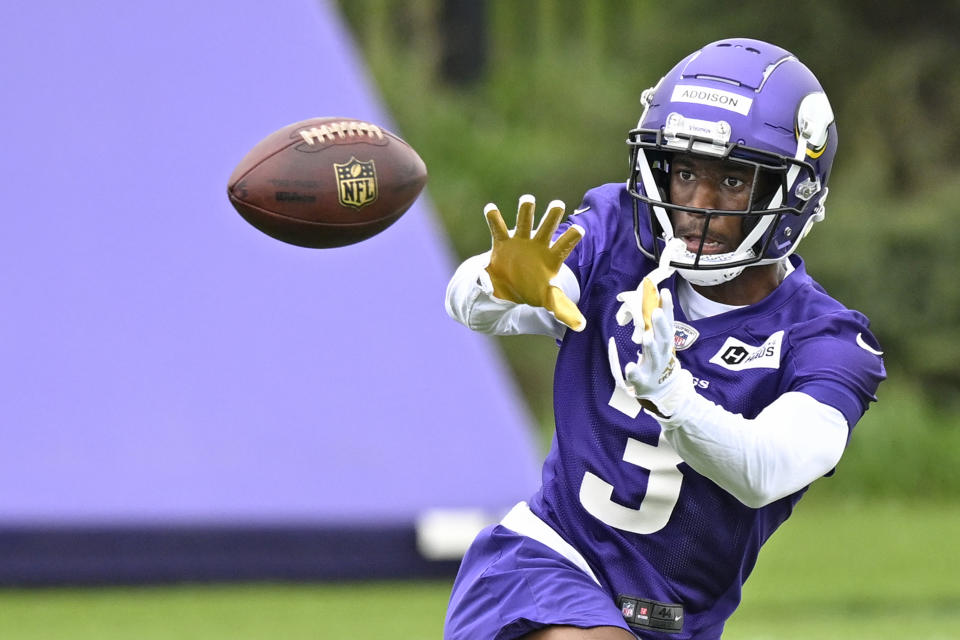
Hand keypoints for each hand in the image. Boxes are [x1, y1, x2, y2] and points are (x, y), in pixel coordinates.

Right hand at [484, 195, 585, 330]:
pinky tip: (490, 208)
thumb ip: (564, 310)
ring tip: (527, 200)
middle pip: (547, 228)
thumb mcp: (549, 300)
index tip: (580, 230)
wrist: (508, 288)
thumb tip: (581, 326)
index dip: (571, 237)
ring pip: (524, 222)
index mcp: (552, 257)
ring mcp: (520, 241)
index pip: (564, 245)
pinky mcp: (502, 242)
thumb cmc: (533, 290)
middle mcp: (538, 245)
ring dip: (526, 211)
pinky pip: (498, 228)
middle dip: (552, 216)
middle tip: (558, 204)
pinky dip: (494, 218)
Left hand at [608, 289, 692, 417]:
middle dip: (660, 325)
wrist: (664, 390)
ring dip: (651, 346)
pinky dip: (634, 372)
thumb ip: (657, 322)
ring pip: (653, 356)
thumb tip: (656, 295)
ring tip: (646, 336)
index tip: (665, 292)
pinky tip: (629, 366)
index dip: (667, 308)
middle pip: (663, 338)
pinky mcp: (642, 381)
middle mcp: (662, 353)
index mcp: (665, 342)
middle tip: (656, 311)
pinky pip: (637, 376)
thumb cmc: (659, 359)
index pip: (668, 322)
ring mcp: (653, 368)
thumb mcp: (660, 340)